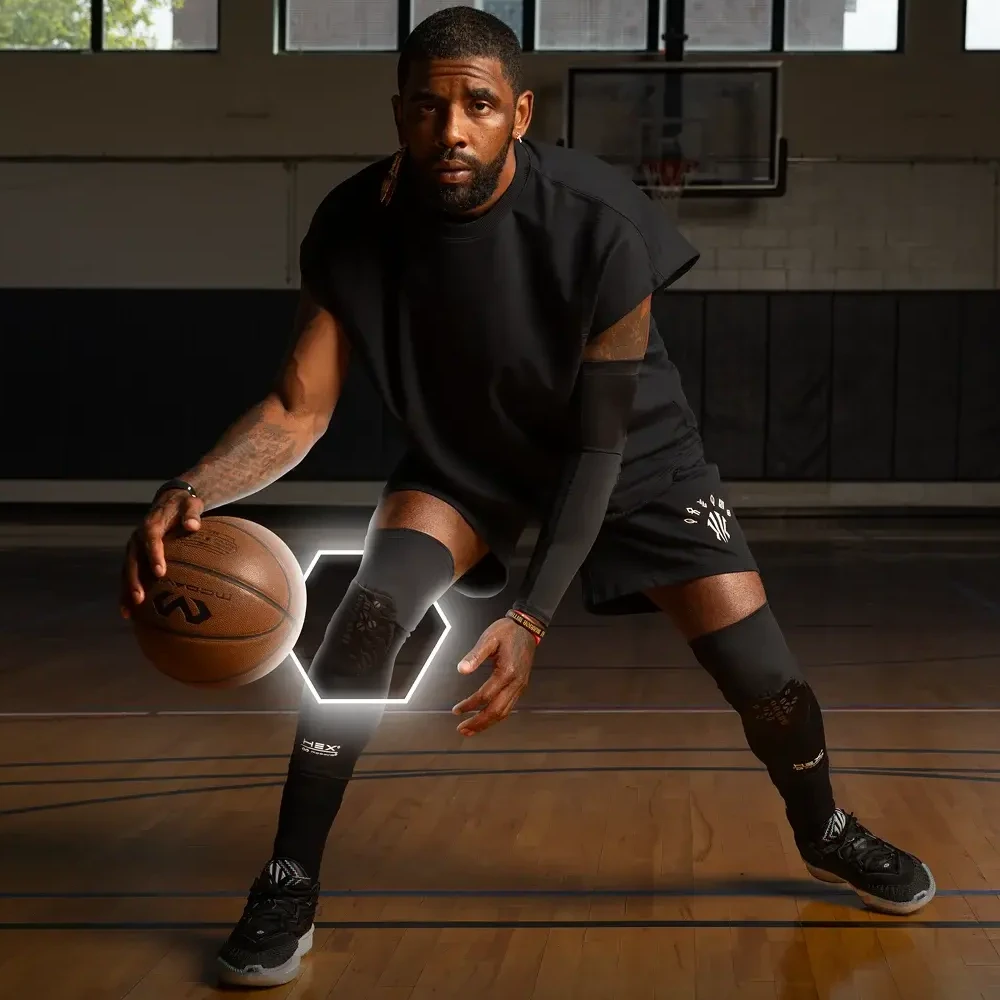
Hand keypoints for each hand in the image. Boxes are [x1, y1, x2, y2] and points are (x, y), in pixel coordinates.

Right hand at [119, 488, 203, 617]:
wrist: (169, 501)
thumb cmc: (184, 505)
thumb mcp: (191, 504)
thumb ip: (192, 513)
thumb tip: (193, 525)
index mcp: (151, 525)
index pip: (151, 540)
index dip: (154, 555)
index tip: (160, 572)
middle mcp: (137, 538)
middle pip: (133, 560)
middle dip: (134, 580)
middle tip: (140, 599)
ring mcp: (134, 549)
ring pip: (127, 571)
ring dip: (126, 591)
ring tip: (129, 612)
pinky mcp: (135, 557)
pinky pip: (129, 576)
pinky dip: (126, 593)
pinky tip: (130, 614)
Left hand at [451, 617, 536, 736]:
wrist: (527, 628)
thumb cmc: (507, 632)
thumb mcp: (489, 638)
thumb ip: (475, 655)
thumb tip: (461, 670)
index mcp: (507, 672)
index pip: (485, 696)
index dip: (470, 705)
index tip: (456, 710)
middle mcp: (516, 683)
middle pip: (496, 711)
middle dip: (478, 723)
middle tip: (462, 730)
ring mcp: (520, 686)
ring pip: (504, 712)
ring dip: (487, 723)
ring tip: (471, 730)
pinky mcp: (521, 686)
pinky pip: (509, 707)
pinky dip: (496, 716)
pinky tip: (486, 719)